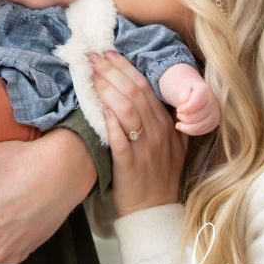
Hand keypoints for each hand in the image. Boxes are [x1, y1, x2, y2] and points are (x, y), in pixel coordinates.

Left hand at [90, 51, 187, 216]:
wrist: (155, 210)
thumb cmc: (159, 174)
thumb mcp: (172, 145)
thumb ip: (164, 120)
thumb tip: (145, 92)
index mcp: (166, 124)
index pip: (145, 87)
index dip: (125, 67)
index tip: (108, 53)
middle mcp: (158, 132)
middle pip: (134, 93)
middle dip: (112, 71)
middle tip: (93, 56)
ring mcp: (145, 148)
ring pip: (127, 110)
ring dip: (108, 89)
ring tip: (91, 75)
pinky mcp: (130, 164)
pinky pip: (120, 138)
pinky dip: (110, 121)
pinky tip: (99, 108)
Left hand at [175, 80, 219, 135]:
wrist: (196, 95)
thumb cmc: (187, 93)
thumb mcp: (183, 90)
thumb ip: (184, 96)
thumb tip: (186, 105)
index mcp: (204, 90)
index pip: (197, 103)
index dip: (186, 109)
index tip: (178, 109)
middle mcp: (213, 102)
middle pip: (197, 116)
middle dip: (184, 117)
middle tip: (178, 114)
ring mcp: (216, 113)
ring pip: (200, 126)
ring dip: (186, 126)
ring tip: (180, 120)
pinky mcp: (214, 123)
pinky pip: (203, 131)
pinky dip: (190, 131)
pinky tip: (183, 127)